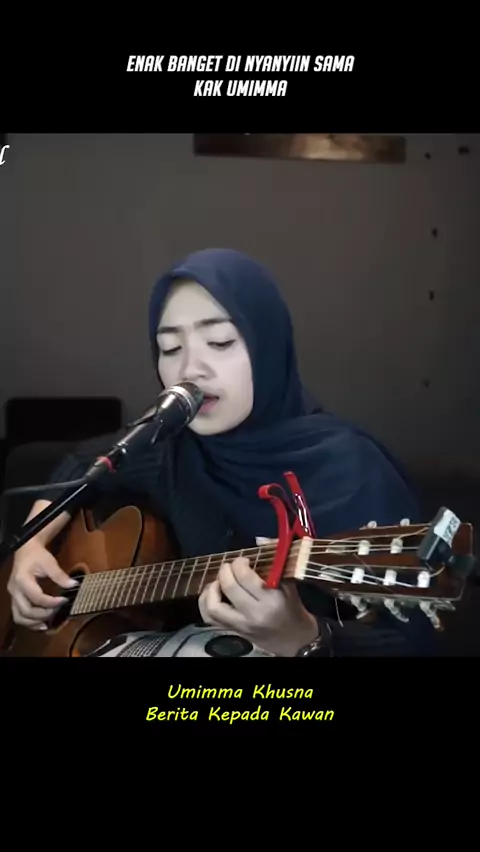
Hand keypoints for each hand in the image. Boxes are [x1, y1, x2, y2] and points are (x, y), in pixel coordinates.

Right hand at [8, 543, 76, 630]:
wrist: (25, 550)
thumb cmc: (37, 555)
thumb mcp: (49, 562)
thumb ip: (60, 575)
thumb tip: (73, 585)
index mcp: (22, 580)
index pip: (36, 597)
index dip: (51, 602)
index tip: (65, 600)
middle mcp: (15, 590)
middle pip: (25, 611)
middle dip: (42, 615)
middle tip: (57, 612)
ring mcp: (13, 596)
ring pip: (19, 617)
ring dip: (33, 623)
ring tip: (47, 624)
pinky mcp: (15, 599)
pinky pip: (19, 615)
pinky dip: (29, 622)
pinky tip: (41, 623)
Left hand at [198, 555, 318, 655]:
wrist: (295, 640)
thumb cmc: (292, 608)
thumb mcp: (289, 584)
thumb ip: (276, 561)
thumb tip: (260, 540)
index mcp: (270, 600)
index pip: (245, 577)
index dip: (239, 563)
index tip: (243, 560)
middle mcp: (254, 614)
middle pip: (228, 587)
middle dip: (226, 570)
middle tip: (230, 567)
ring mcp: (241, 625)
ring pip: (213, 606)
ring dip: (212, 588)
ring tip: (219, 581)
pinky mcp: (233, 632)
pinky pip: (210, 618)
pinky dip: (206, 603)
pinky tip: (213, 593)